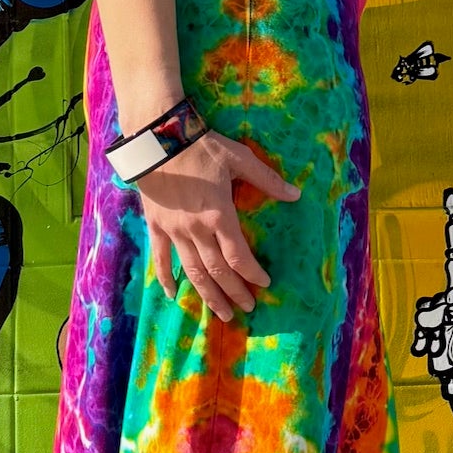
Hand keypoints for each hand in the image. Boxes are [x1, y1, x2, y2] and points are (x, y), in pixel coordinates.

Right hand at [139, 132, 299, 320]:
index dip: (252, 273)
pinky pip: (161, 259)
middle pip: (217, 271)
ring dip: (208, 295)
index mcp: (219, 215)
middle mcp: (196, 230)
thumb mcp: (239, 158)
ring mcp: (174, 231)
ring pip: (192, 272)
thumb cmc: (201, 147)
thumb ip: (267, 179)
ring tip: (222, 313)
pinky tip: (173, 294)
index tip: (264, 284)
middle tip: (248, 308)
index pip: (238, 256)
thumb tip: (296, 194)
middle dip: (235, 292)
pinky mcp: (156, 226)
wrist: (157, 139)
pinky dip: (166, 278)